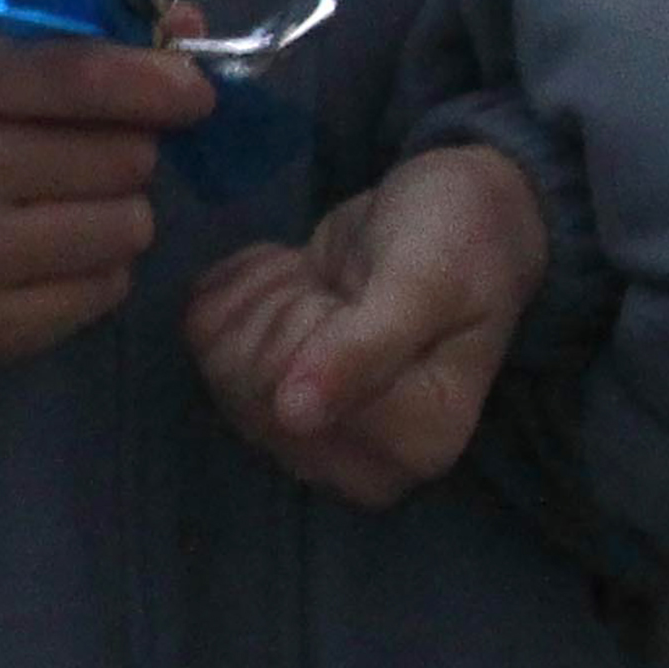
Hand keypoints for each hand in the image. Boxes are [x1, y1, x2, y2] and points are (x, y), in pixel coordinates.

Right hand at [0, 24, 209, 366]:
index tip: (195, 95)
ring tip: (72, 201)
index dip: (158, 84)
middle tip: (92, 153)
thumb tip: (189, 28)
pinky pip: (104, 293)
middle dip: (130, 150)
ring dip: (120, 210)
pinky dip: (98, 268)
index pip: (81, 79)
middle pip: (122, 159)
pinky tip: (52, 250)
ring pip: (126, 230)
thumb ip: (84, 35)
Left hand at [182, 145, 550, 506]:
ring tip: (324, 281)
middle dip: (286, 310)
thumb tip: (294, 416)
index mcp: (415, 444)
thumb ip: (367, 348)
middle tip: (339, 283)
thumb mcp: (426, 280)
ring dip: (266, 298)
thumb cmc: (461, 238)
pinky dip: (245, 291)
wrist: (459, 205)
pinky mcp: (275, 398)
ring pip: (221, 366)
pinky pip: (207, 342)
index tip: (358, 291)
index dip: (309, 325)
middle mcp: (361, 461)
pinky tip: (296, 279)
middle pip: (249, 389)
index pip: (291, 403)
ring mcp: (312, 436)